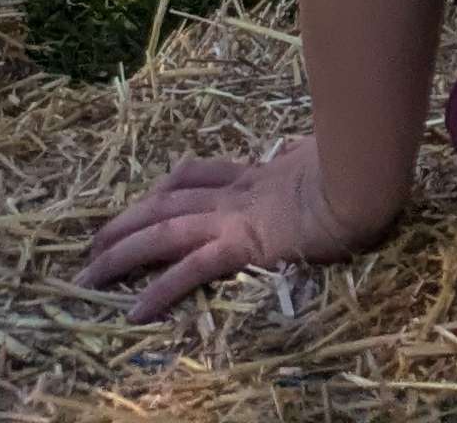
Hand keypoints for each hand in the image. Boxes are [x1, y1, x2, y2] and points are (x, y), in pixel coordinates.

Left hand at [77, 136, 395, 321]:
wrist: (367, 182)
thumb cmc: (359, 171)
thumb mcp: (326, 159)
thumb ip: (307, 157)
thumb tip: (305, 145)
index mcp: (258, 175)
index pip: (199, 175)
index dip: (166, 185)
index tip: (145, 197)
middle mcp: (239, 194)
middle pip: (167, 200)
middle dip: (126, 220)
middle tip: (93, 242)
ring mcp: (237, 217)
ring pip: (166, 229)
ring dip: (122, 250)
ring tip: (89, 274)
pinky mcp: (243, 244)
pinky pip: (192, 268)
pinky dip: (160, 289)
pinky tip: (134, 312)